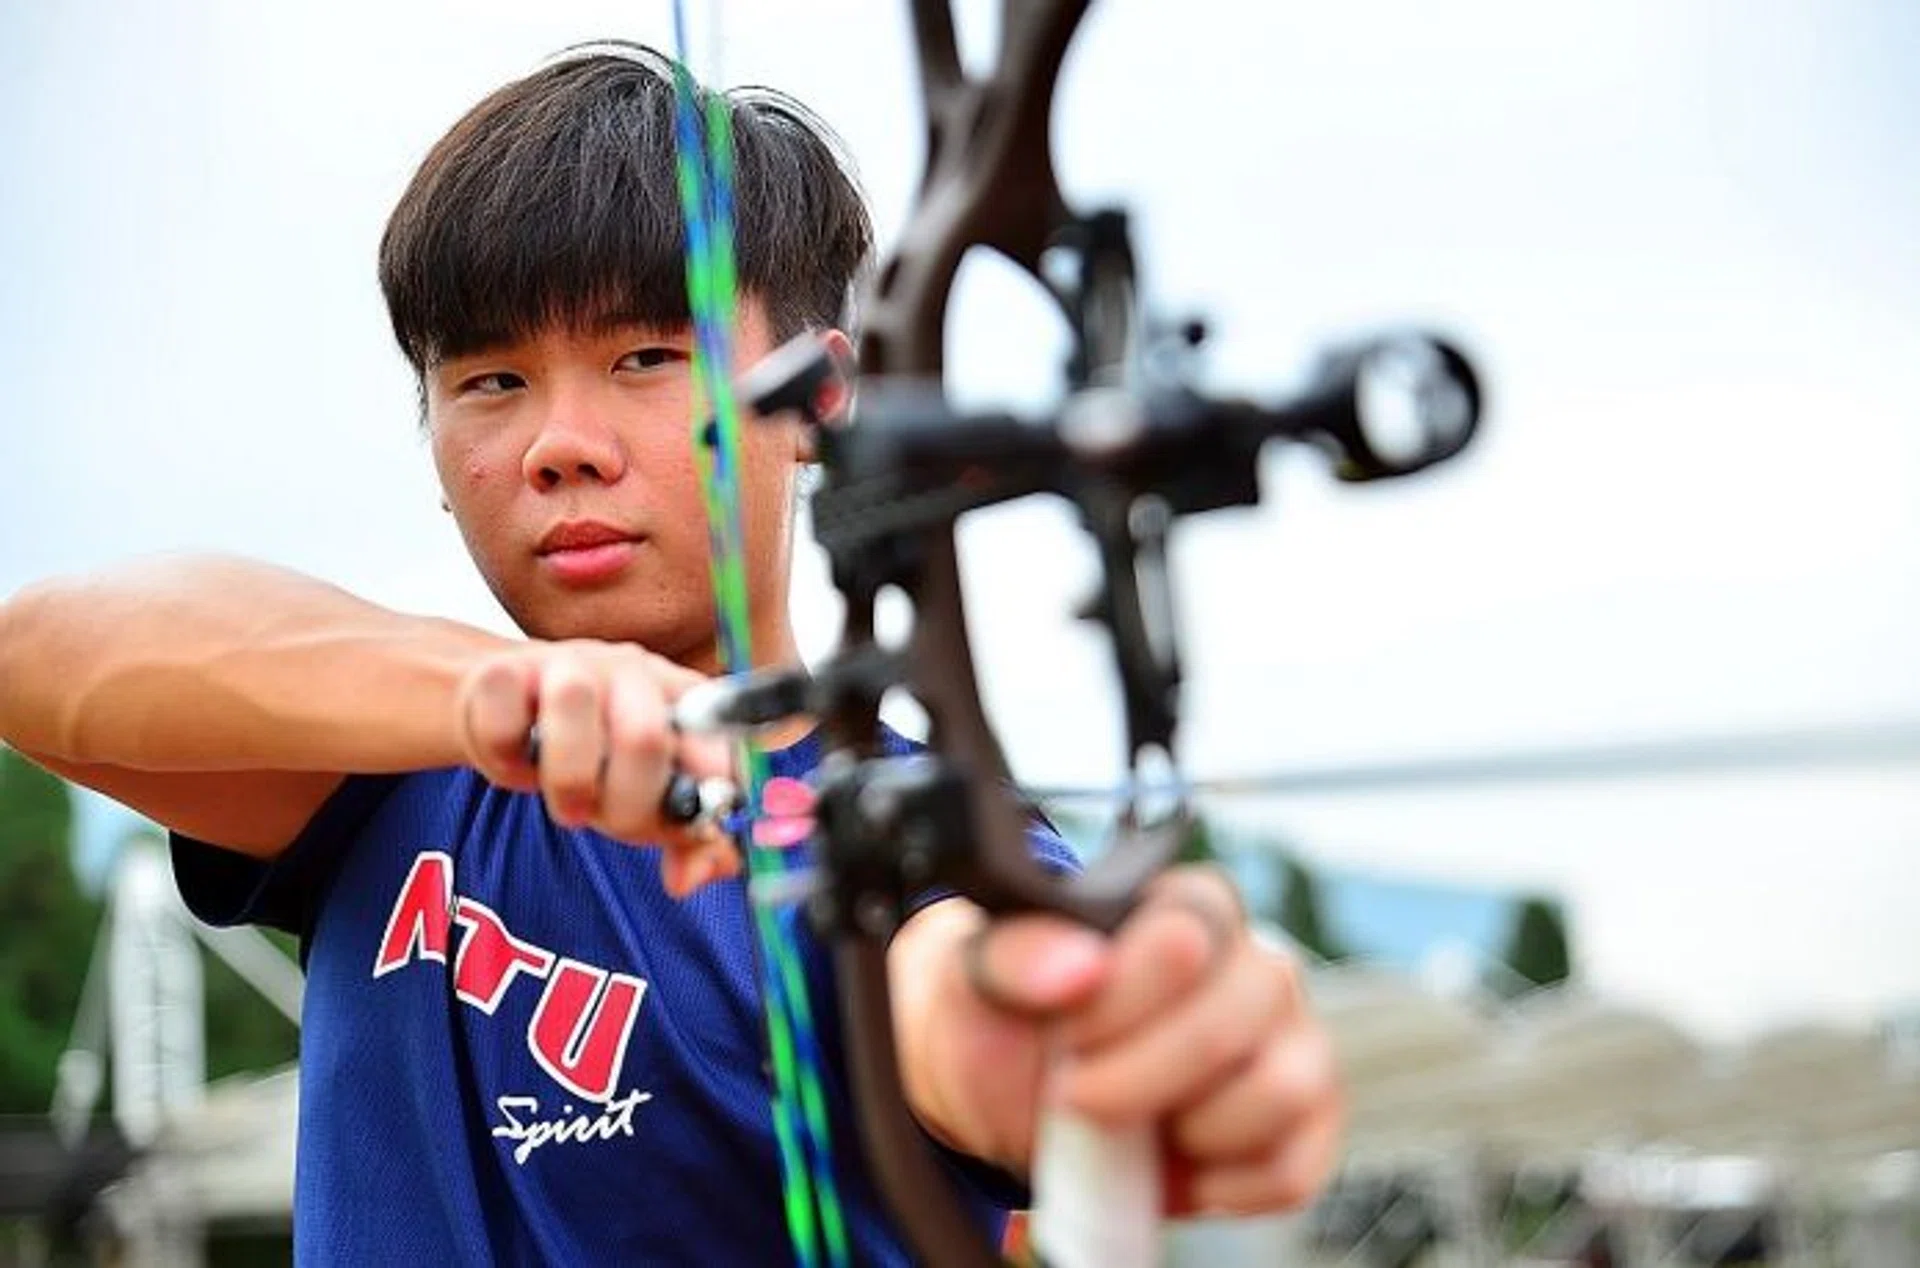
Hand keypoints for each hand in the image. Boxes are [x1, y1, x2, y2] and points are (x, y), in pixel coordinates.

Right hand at [455, 640, 739, 895]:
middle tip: (609, 820)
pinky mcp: (503, 673)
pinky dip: (507, 761)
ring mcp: (568, 665)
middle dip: (628, 803)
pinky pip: (503, 722)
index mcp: (683, 699)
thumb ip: (687, 842)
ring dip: (567, 780)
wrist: (514, 707)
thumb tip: (687, 881)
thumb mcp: (650, 795)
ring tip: (568, 800)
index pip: (718, 735)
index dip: (712, 784)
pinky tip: (520, 760)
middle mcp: (633, 672)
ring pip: (572, 705)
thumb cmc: (597, 755)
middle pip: (644, 734)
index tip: (695, 822)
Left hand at [958, 865, 1343, 1215]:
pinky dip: (1221, 1187)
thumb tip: (1080, 965)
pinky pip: (1292, 1170)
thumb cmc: (1007, 1023)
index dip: (1120, 999)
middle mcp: (1257, 965)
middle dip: (1141, 1077)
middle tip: (1077, 1097)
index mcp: (1187, 908)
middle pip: (1235, 1017)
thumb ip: (1016, 955)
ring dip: (1189, 1130)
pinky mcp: (1306, 1126)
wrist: (1007, 1102)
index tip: (1064, 1034)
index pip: (1188, 934)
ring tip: (1133, 1125)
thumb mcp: (980, 978)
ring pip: (1282, 1089)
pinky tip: (1173, 1166)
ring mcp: (1292, 1044)